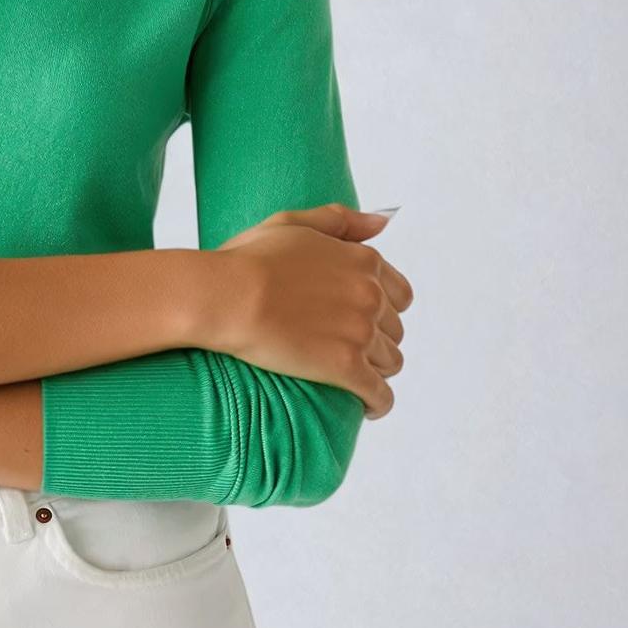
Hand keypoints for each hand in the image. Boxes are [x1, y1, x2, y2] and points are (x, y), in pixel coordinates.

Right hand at [215, 205, 412, 418]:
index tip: (363, 321)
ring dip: (376, 371)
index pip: (400, 295)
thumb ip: (342, 221)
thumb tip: (383, 222)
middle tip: (349, 350)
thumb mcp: (294, 222)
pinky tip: (367, 407)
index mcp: (363, 262)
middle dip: (378, 341)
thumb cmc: (250, 259)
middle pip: (395, 330)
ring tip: (352, 377)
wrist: (228, 296)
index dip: (384, 310)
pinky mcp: (346, 367)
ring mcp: (361, 332)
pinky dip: (378, 403)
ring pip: (391, 362)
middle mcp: (371, 296)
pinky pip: (380, 394)